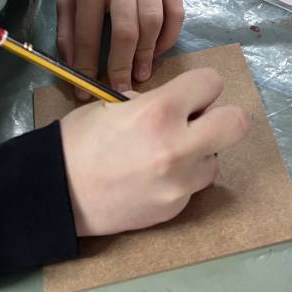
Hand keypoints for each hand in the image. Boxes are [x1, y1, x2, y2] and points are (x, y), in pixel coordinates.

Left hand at [56, 0, 183, 95]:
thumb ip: (67, 30)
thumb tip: (74, 68)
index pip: (88, 32)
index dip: (86, 65)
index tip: (85, 91)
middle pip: (126, 31)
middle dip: (122, 66)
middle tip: (121, 90)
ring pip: (153, 23)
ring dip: (147, 55)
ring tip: (140, 74)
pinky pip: (175, 14)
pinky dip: (169, 38)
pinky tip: (158, 53)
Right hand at [60, 68, 249, 235]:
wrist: (55, 193)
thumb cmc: (78, 141)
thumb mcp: (112, 106)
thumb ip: (151, 102)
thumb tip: (174, 105)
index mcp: (159, 111)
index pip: (212, 83)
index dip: (200, 86)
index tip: (187, 95)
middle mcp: (179, 147)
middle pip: (236, 123)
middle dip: (220, 117)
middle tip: (197, 121)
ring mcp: (180, 183)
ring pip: (216, 160)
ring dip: (200, 153)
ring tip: (166, 155)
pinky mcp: (175, 209)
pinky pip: (194, 186)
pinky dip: (181, 179)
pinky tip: (152, 178)